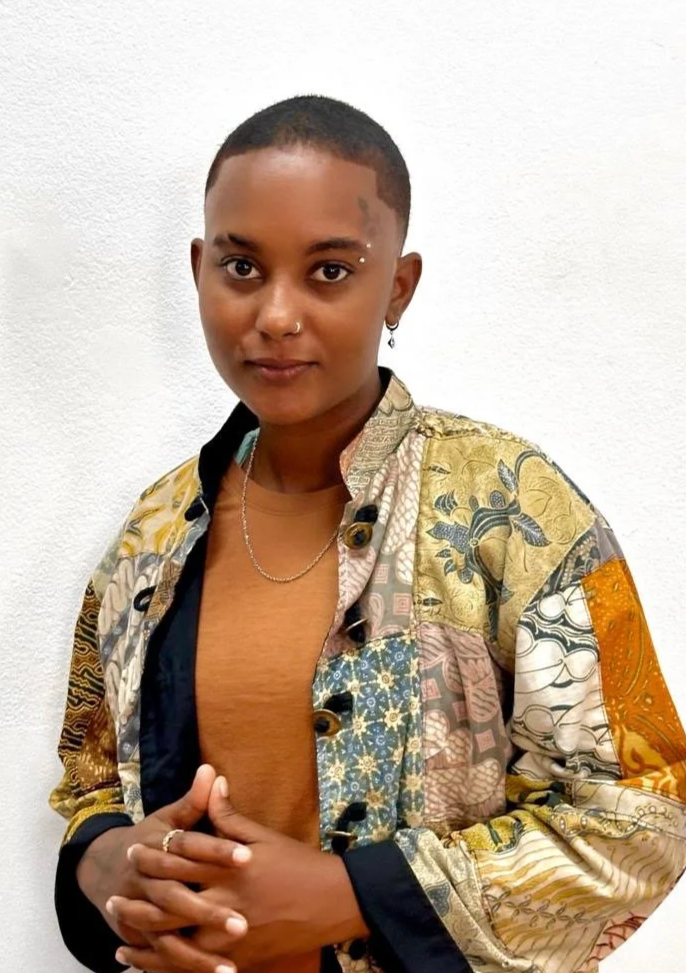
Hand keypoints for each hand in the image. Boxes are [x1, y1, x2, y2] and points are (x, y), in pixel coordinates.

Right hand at [77, 764, 249, 950]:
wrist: (103, 868)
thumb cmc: (150, 840)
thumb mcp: (167, 819)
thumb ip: (193, 801)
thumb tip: (212, 770)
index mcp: (156, 847)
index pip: (189, 848)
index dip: (216, 852)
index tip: (247, 856)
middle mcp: (145, 882)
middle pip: (176, 897)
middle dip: (208, 912)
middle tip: (242, 924)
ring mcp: (139, 912)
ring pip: (167, 936)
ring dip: (196, 955)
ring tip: (231, 967)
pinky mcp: (139, 936)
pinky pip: (160, 958)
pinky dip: (183, 969)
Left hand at [114, 776, 368, 971]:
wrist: (333, 902)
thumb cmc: (299, 864)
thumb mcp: (263, 835)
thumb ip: (229, 814)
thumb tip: (211, 779)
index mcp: (229, 870)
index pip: (181, 861)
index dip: (153, 856)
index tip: (130, 851)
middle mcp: (225, 904)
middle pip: (170, 908)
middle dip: (138, 906)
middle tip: (112, 902)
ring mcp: (231, 937)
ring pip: (178, 947)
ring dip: (146, 946)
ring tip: (120, 943)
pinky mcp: (240, 959)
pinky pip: (196, 969)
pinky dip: (168, 971)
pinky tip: (150, 971)